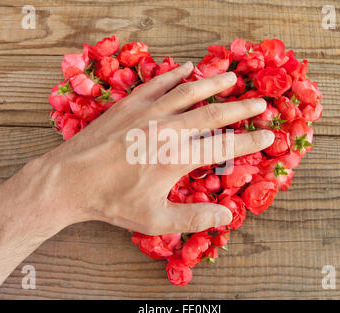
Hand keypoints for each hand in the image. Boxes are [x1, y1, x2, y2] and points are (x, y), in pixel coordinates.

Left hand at [38, 61, 273, 234]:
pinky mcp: (129, 105)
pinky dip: (175, 75)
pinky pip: (157, 84)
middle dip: (240, 109)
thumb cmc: (112, 202)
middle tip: (260, 103)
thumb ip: (194, 217)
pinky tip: (186, 68)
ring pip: (188, 92)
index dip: (250, 141)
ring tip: (231, 77)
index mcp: (176, 158)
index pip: (224, 147)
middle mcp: (167, 130)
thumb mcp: (155, 219)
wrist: (70, 180)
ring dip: (213, 83)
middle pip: (213, 114)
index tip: (269, 135)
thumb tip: (227, 216)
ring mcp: (147, 113)